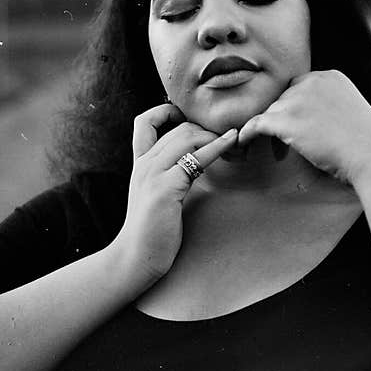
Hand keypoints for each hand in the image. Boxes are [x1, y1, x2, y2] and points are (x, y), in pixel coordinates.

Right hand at [112, 103, 237, 283]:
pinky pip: (196, 158)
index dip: (165, 112)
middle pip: (178, 128)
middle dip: (205, 129)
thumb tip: (194, 163)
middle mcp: (144, 164)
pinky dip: (217, 147)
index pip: (143, 122)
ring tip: (234, 141)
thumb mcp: (156, 195)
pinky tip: (231, 142)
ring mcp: (153, 174)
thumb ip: (168, 176)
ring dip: (214, 136)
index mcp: (140, 164)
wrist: (135, 257)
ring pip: (187, 136)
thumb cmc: (152, 230)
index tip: (188, 119)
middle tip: (227, 138)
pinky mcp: (166, 188)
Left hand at [236, 70, 370, 185]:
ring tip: (281, 153)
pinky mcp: (287, 119)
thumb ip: (331, 107)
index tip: (298, 126)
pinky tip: (244, 141)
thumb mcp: (351, 113)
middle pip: (284, 99)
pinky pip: (257, 123)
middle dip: (285, 120)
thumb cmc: (368, 144)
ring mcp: (298, 99)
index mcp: (330, 77)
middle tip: (291, 144)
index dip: (296, 107)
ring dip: (274, 131)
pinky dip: (249, 132)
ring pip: (272, 113)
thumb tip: (313, 122)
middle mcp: (312, 82)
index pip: (300, 87)